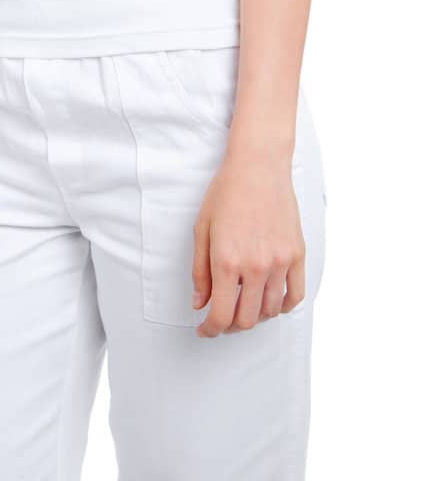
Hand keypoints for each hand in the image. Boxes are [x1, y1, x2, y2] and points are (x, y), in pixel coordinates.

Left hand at [191, 153, 305, 335]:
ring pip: (271, 311)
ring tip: (243, 306)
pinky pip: (294, 296)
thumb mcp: (202, 229)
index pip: (221, 315)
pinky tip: (270, 302)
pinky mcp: (297, 255)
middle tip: (221, 318)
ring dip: (255, 316)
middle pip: (246, 319)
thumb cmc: (226, 193)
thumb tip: (200, 303)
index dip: (210, 330)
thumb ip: (200, 271)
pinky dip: (282, 307)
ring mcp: (280, 262)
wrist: (258, 167)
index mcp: (227, 261)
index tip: (205, 330)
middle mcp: (256, 267)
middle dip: (230, 326)